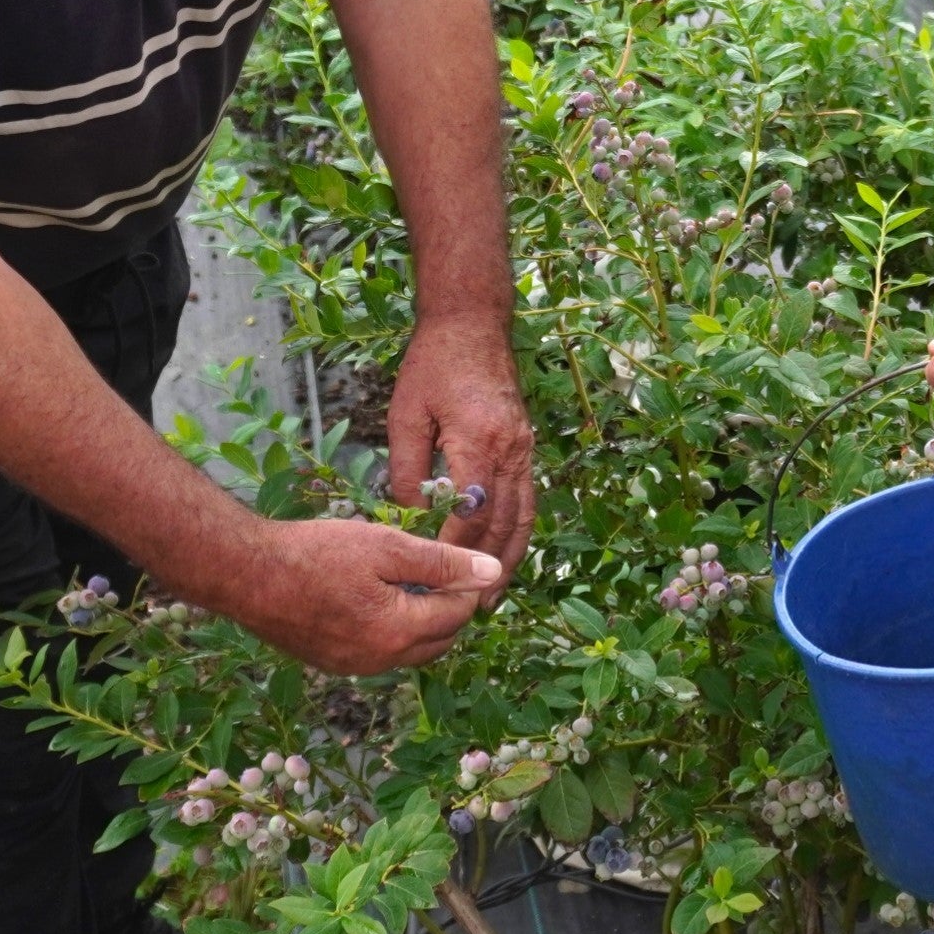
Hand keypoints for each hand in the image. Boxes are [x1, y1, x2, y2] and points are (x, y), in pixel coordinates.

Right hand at [205, 517, 501, 675]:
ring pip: (408, 651)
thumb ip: (443, 562)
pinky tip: (373, 599)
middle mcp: (381, 661)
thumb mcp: (387, 546)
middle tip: (439, 571)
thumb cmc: (316, 552)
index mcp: (400, 632)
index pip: (458, 614)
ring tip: (408, 582)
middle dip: (449, 610)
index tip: (459, 558)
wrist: (247, 573)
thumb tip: (492, 572)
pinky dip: (389, 632)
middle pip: (438, 641)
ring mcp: (354, 667)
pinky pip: (378, 654)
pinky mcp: (331, 664)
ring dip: (420, 623)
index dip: (467, 584)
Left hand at [386, 313, 535, 599]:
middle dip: (484, 568)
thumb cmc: (432, 366)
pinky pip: (528, 500)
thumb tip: (409, 518)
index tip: (434, 579)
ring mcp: (524, 449)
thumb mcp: (405, 415)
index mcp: (478, 441)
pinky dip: (519, 533)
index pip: (470, 512)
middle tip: (467, 608)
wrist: (472, 325)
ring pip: (522, 517)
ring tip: (492, 596)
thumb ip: (407, 470)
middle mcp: (509, 450)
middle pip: (502, 523)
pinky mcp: (526, 447)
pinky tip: (507, 556)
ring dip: (509, 559)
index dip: (453, 550)